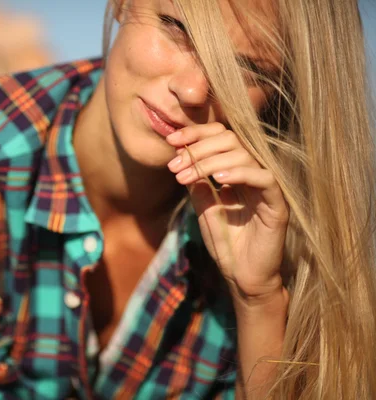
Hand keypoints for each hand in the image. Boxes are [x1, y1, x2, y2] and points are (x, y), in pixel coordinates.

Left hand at [166, 123, 288, 303]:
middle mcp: (253, 173)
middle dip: (197, 148)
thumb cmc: (225, 243)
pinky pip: (263, 178)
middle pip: (230, 140)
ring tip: (185, 177)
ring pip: (242, 155)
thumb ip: (195, 182)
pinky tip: (217, 181)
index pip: (220, 137)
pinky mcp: (278, 204)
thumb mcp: (202, 207)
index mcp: (236, 171)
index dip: (196, 134)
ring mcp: (267, 187)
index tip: (170, 140)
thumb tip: (180, 154)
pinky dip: (239, 174)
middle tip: (174, 165)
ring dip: (208, 163)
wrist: (241, 276)